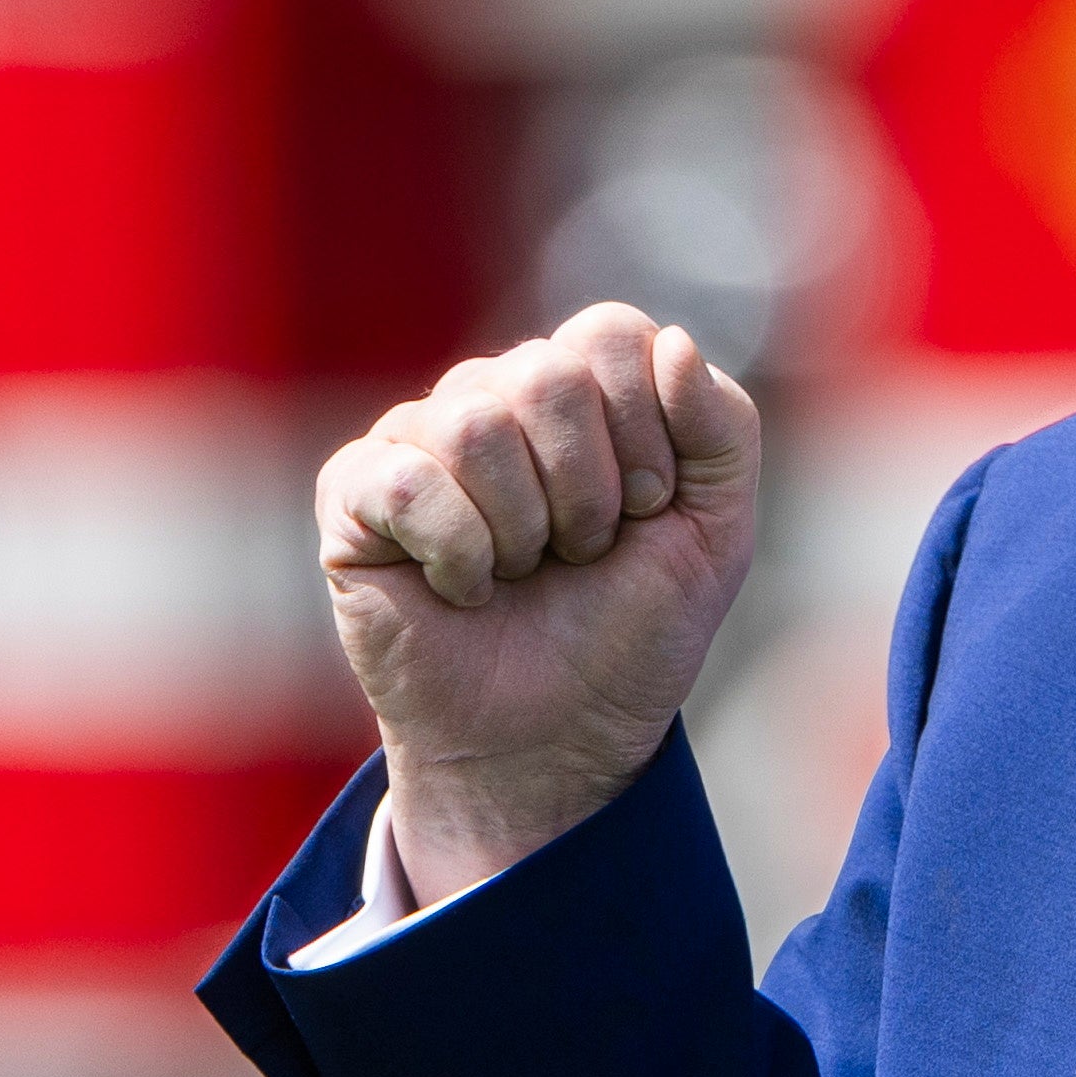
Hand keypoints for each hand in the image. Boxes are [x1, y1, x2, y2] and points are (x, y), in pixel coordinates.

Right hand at [317, 305, 763, 905]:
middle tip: (582, 552)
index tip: (647, 509)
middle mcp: (494, 396)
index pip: (609, 335)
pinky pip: (406, 480)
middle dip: (588, 489)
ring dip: (524, 528)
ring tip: (523, 573)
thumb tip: (671, 341)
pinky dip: (459, 552)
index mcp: (579, 388)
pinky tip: (464, 590)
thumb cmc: (631, 633)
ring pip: (475, 424)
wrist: (559, 741)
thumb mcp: (716, 532)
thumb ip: (723, 428)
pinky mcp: (353, 495)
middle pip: (545, 374)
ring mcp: (417, 439)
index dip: (643, 431)